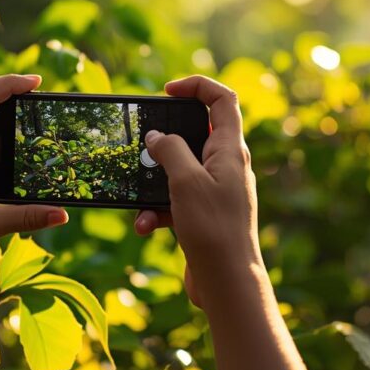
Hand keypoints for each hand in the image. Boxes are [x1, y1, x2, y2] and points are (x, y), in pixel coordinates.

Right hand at [133, 76, 261, 311]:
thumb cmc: (213, 228)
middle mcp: (227, 166)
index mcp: (231, 150)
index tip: (168, 91)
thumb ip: (170, 151)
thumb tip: (157, 138)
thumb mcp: (186, 181)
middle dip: (165, 141)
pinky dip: (158, 210)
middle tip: (144, 145)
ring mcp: (217, 190)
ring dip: (155, 184)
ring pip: (180, 171)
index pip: (223, 100)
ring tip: (139, 202)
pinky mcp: (205, 214)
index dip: (197, 86)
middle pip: (197, 134)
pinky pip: (176, 201)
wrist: (228, 282)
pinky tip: (146, 226)